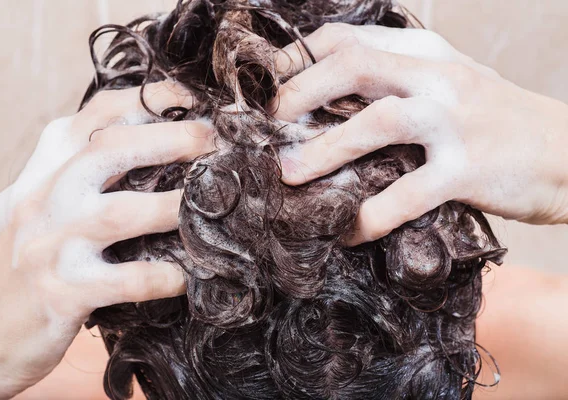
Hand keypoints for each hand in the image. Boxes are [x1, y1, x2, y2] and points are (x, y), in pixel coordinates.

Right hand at [0, 82, 206, 398]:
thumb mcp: (39, 204)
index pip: (95, 115)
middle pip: (110, 149)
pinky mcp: (63, 293)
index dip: (148, 98)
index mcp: (44, 170)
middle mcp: (43, 198)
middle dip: (171, 138)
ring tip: (214, 208)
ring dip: (175, 207)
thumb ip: (80, 173)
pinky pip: (129, 279)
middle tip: (216, 141)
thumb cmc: (23, 262)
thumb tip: (152, 143)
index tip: (192, 96)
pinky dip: (167, 276)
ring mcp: (50, 245)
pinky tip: (189, 275)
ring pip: (121, 213)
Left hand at [271, 23, 567, 243]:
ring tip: (287, 176)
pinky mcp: (468, 170)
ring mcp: (454, 121)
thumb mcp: (448, 81)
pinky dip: (370, 215)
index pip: (348, 39)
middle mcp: (437, 78)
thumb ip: (397, 81)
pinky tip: (347, 232)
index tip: (269, 84)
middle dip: (299, 94)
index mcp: (426, 53)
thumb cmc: (496, 120)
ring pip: (374, 123)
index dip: (299, 58)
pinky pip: (406, 195)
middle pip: (353, 66)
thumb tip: (327, 100)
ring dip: (324, 151)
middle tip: (267, 126)